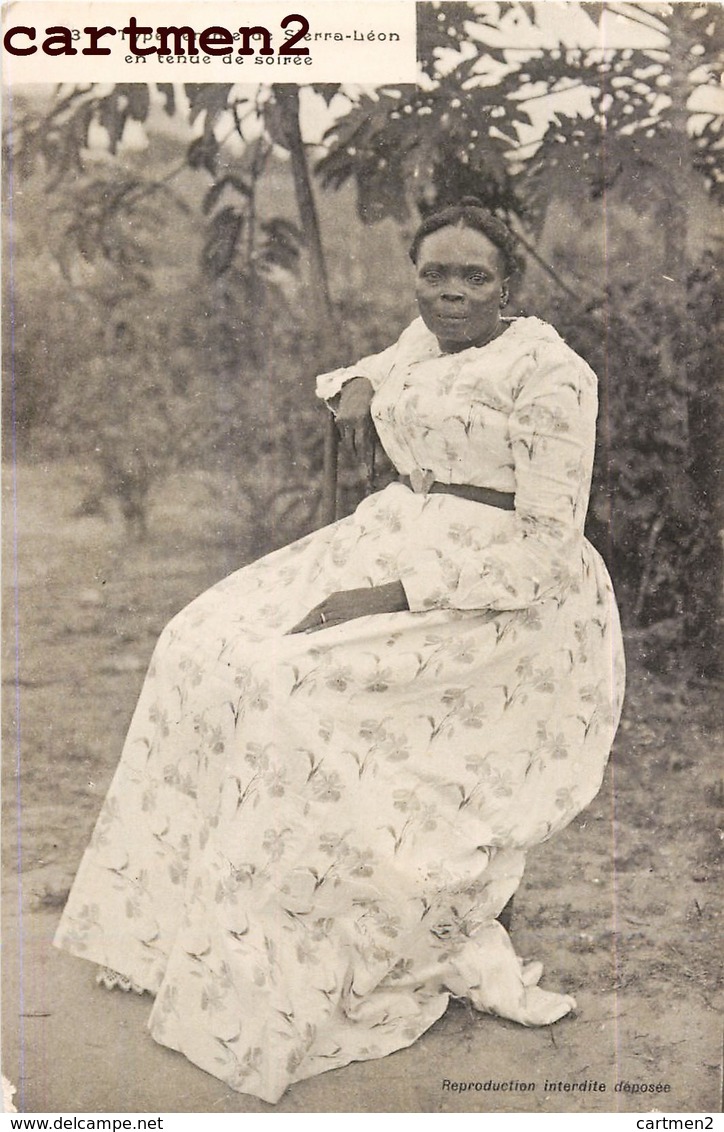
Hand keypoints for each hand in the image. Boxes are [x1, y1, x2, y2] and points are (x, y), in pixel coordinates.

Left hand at [289, 582, 408, 633]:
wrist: (382, 597)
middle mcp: (333, 603)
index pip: (315, 610)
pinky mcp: (345, 618)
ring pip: (317, 620)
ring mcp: (339, 611)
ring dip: (304, 629)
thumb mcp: (351, 598)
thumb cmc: (369, 598)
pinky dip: (318, 629)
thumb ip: (340, 605)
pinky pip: (329, 625)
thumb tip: (333, 615)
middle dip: (299, 625)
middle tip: (287, 634)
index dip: (304, 620)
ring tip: (293, 637)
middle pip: (312, 616)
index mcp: (333, 597)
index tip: (294, 628)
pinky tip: (308, 634)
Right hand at [335, 377, 375, 482]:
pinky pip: (343, 437)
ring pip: (348, 444)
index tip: (369, 476)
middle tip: (367, 468)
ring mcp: (343, 420)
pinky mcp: (338, 420)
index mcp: (364, 420)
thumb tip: (380, 457)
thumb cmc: (373, 402)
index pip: (365, 447)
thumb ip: (375, 436)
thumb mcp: (375, 418)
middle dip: (360, 458)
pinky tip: (354, 436)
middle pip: (354, 448)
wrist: (358, 384)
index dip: (367, 463)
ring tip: (361, 451)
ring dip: (354, 450)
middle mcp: (352, 420)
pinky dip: (349, 440)